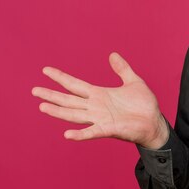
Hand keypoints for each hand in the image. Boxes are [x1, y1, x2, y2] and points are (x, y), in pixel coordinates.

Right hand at [32, 52, 168, 148]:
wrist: (154, 122)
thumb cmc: (144, 105)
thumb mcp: (134, 82)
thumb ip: (122, 69)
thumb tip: (113, 54)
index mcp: (100, 95)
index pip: (75, 85)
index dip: (61, 78)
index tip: (46, 70)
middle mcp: (96, 107)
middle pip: (69, 100)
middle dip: (52, 95)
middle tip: (34, 90)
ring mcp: (100, 119)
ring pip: (74, 115)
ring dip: (59, 112)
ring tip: (42, 107)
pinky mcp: (108, 129)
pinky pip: (91, 132)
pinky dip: (80, 134)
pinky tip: (67, 134)